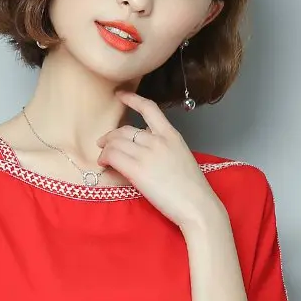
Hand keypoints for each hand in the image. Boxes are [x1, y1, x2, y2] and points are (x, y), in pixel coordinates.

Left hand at [96, 90, 222, 229]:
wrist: (197, 206)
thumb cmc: (192, 188)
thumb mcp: (181, 157)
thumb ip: (164, 147)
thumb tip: (143, 148)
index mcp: (171, 135)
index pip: (149, 108)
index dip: (131, 99)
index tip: (120, 95)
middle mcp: (158, 140)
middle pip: (125, 129)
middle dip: (110, 136)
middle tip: (103, 145)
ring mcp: (147, 154)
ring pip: (115, 142)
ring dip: (105, 149)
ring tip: (103, 158)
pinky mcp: (137, 170)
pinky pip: (113, 156)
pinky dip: (104, 158)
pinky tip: (104, 165)